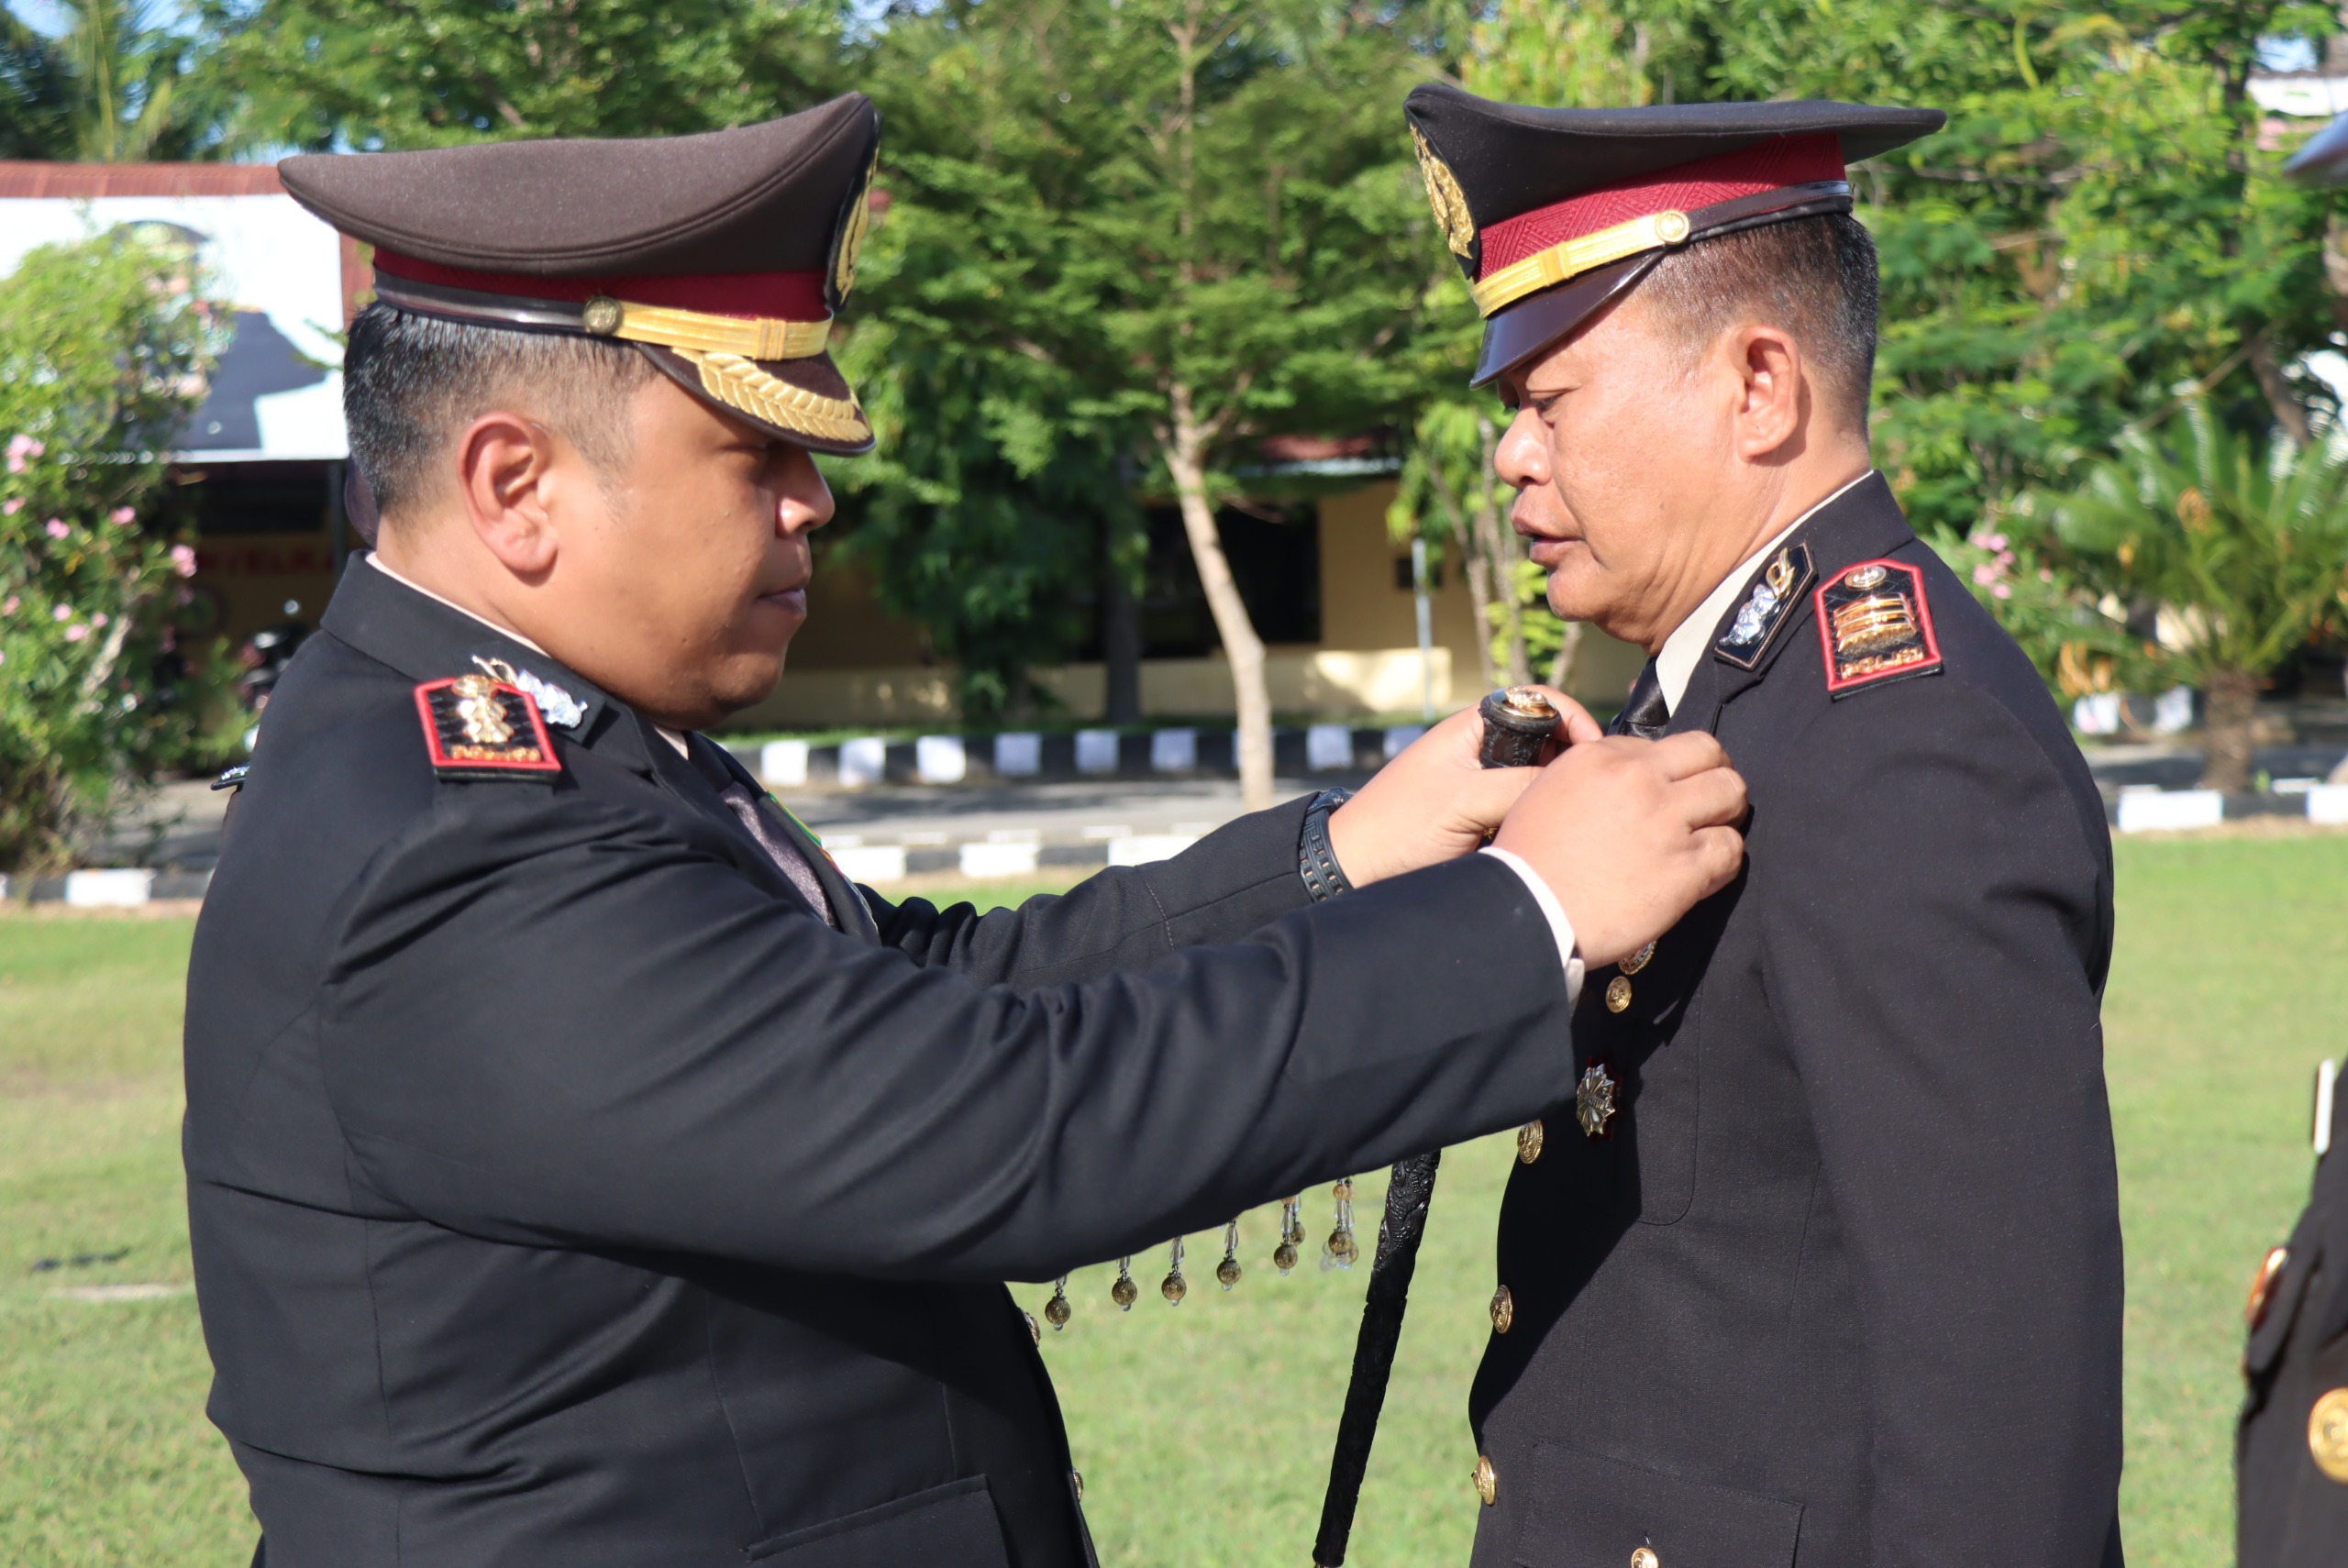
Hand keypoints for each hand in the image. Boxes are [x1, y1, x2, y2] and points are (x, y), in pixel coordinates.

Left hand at [1326, 687, 1602, 887]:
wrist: (1357, 872)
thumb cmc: (1398, 826)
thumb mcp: (1463, 800)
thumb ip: (1521, 783)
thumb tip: (1575, 783)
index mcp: (1475, 728)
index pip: (1541, 702)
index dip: (1574, 718)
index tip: (1596, 749)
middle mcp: (1486, 752)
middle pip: (1551, 741)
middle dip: (1575, 760)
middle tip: (1596, 789)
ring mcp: (1488, 787)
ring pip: (1543, 780)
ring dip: (1562, 794)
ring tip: (1583, 814)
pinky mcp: (1489, 821)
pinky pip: (1529, 812)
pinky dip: (1546, 820)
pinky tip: (1562, 837)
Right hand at [1492, 733, 1746, 965]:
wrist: (1526, 913)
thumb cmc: (1528, 861)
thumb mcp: (1547, 792)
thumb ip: (1592, 777)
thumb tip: (1625, 780)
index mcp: (1602, 757)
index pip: (1662, 746)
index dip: (1669, 770)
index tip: (1667, 791)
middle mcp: (1639, 779)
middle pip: (1709, 752)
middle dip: (1715, 773)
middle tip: (1708, 799)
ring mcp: (1667, 821)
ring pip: (1731, 793)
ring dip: (1726, 812)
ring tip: (1713, 831)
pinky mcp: (1686, 868)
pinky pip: (1731, 849)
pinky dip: (1725, 859)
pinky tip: (1706, 872)